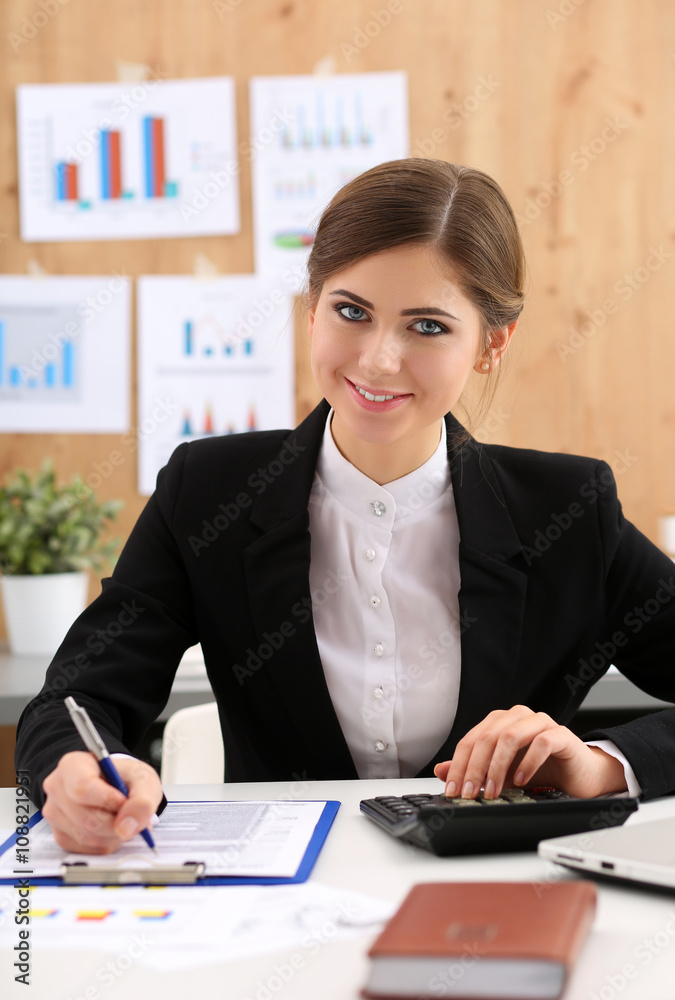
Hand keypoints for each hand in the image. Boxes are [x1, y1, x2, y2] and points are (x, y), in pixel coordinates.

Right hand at [42, 751, 163, 853]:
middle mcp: (57, 788)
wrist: (118, 788)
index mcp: (73, 765)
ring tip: (122, 819)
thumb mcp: (143, 779)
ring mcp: (55, 814)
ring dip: (112, 834)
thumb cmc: (125, 779)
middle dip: (114, 822)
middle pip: (85, 817)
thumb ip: (143, 800)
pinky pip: (85, 848)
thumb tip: (126, 827)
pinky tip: (111, 829)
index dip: (107, 800)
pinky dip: (105, 843)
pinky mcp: (60, 836)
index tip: (124, 801)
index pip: (82, 787)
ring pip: (85, 836)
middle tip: (129, 815)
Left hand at [433, 705, 627, 799]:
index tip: (453, 790)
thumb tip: (442, 771)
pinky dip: (527, 763)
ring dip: (497, 767)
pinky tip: (521, 781)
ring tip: (494, 791)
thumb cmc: (542, 772)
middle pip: (486, 737)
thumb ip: (474, 770)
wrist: (579, 777)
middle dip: (475, 768)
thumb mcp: (502, 775)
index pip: (471, 740)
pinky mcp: (561, 734)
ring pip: (510, 736)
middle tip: (470, 793)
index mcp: (500, 722)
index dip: (459, 765)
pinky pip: (541, 742)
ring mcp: (540, 722)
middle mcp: (518, 717)